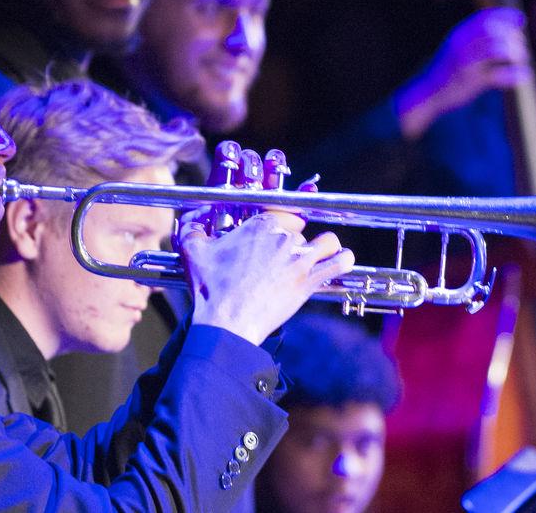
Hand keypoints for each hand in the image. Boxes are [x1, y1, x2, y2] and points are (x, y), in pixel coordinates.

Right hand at [180, 213, 352, 344]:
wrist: (227, 323)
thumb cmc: (211, 289)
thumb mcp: (193, 252)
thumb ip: (192, 228)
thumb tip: (194, 216)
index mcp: (258, 225)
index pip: (283, 213)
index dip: (284, 223)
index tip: (280, 233)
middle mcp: (282, 237)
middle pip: (301, 231)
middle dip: (294, 243)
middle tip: (283, 260)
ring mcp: (299, 259)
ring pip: (327, 241)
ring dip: (325, 247)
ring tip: (318, 256)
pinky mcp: (309, 281)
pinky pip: (339, 262)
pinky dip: (343, 260)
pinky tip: (342, 261)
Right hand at [396, 7, 529, 139]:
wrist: (427, 93)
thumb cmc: (449, 70)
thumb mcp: (457, 47)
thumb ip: (476, 37)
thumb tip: (506, 27)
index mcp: (459, 34)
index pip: (485, 18)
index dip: (506, 16)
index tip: (521, 20)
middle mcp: (461, 46)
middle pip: (493, 31)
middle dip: (512, 36)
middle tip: (521, 46)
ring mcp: (465, 64)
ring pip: (496, 50)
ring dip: (514, 53)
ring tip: (521, 58)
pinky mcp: (471, 83)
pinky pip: (497, 76)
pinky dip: (514, 75)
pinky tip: (525, 75)